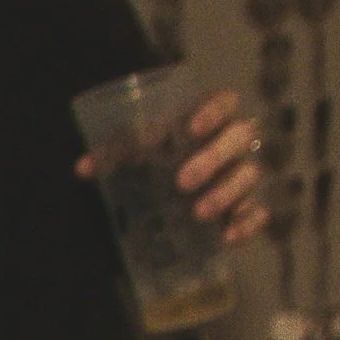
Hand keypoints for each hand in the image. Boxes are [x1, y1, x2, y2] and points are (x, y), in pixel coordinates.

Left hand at [76, 87, 268, 245]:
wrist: (164, 190)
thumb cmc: (152, 157)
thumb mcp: (132, 151)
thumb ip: (112, 153)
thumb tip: (82, 168)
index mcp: (209, 117)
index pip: (225, 102)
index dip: (213, 112)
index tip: (191, 128)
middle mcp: (231, 141)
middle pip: (239, 138)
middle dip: (213, 158)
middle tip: (182, 181)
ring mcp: (240, 172)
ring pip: (248, 175)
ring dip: (225, 193)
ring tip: (198, 213)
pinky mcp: (245, 206)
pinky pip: (257, 213)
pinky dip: (247, 225)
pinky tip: (226, 237)